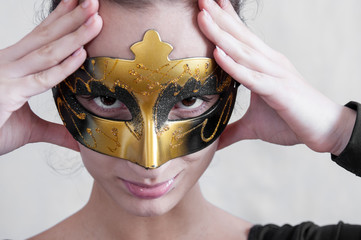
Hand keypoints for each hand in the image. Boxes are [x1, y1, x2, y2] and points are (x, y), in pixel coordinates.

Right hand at [0, 0, 101, 154]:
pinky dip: (63, 66)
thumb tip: (77, 138)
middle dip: (72, 18)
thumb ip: (55, 130)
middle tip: (94, 3)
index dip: (61, 19)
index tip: (79, 4)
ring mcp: (7, 77)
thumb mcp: (30, 129)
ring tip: (96, 20)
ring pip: (47, 52)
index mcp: (12, 66)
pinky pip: (41, 78)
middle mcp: (8, 65)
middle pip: (46, 37)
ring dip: (74, 35)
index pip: (40, 37)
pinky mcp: (8, 94)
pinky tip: (81, 53)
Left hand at [197, 0, 355, 154]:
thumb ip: (233, 130)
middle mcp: (269, 63)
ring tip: (203, 15)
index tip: (207, 6)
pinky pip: (253, 77)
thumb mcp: (255, 126)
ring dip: (221, 33)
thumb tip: (215, 142)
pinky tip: (218, 53)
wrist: (326, 129)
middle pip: (239, 36)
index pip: (241, 39)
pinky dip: (234, 65)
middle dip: (217, 17)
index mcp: (264, 66)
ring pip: (243, 51)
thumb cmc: (292, 121)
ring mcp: (275, 75)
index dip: (225, 21)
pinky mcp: (279, 91)